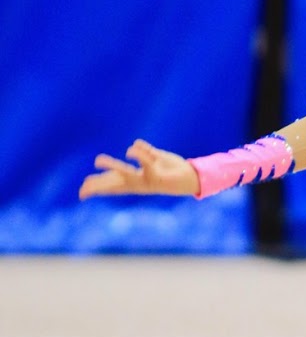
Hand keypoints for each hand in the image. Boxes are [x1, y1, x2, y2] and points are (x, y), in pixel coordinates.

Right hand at [79, 139, 198, 199]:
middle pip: (115, 185)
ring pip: (128, 175)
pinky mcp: (160, 178)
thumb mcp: (156, 160)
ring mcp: (149, 181)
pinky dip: (140, 156)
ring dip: (113, 166)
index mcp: (134, 180)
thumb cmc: (172, 169)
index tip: (82, 192)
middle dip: (99, 185)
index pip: (112, 185)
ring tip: (97, 159)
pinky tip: (130, 149)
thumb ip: (146, 153)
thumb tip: (134, 144)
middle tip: (84, 187)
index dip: (97, 187)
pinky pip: (147, 166)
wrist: (192, 176)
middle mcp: (139, 183)